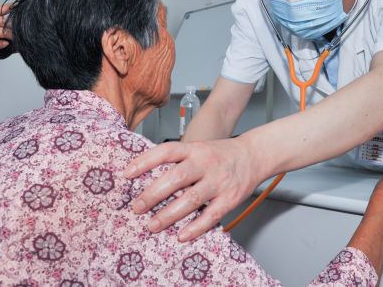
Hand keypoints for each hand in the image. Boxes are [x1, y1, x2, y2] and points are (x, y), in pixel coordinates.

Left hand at [123, 137, 261, 241]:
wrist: (255, 155)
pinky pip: (211, 215)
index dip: (146, 161)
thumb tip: (146, 176)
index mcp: (195, 149)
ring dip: (170, 214)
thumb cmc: (221, 154)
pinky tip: (182, 234)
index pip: (167, 151)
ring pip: (191, 199)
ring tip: (153, 225)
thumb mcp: (198, 148)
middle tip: (137, 207)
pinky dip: (196, 226)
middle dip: (153, 194)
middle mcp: (206, 163)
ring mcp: (219, 181)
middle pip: (176, 178)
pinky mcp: (230, 198)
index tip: (127, 174)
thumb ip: (178, 160)